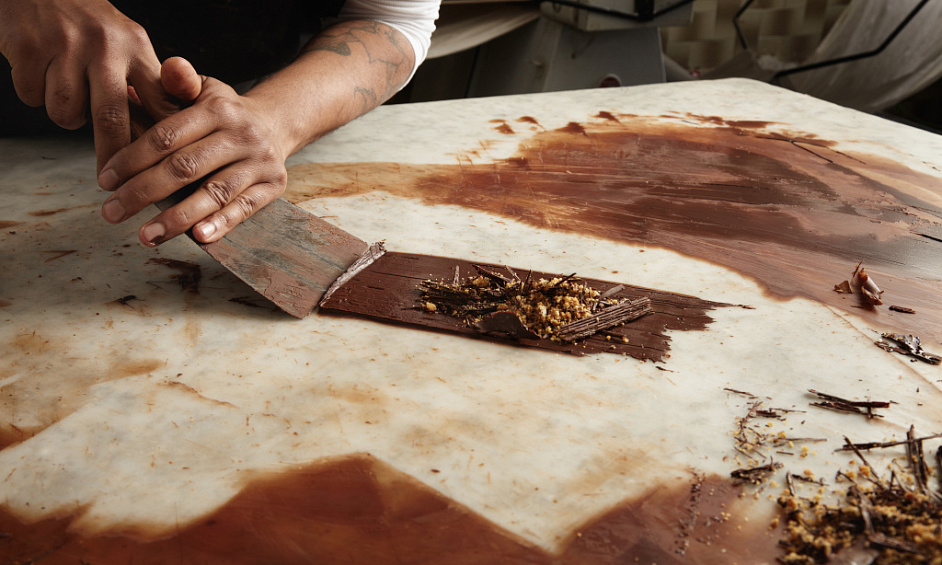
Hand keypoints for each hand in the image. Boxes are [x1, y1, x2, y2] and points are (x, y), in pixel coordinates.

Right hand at [0, 0, 175, 170]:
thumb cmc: (90, 25)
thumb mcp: (127, 42)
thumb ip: (147, 83)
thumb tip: (168, 137)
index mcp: (136, 46)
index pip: (157, 102)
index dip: (160, 142)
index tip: (160, 172)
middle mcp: (104, 45)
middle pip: (112, 118)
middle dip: (113, 157)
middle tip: (111, 182)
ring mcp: (64, 45)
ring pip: (66, 112)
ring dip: (65, 115)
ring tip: (68, 94)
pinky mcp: (27, 47)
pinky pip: (33, 97)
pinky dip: (34, 94)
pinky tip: (40, 73)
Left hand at [99, 57, 289, 245]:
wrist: (276, 124)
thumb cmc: (225, 111)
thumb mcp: (203, 88)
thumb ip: (179, 80)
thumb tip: (155, 72)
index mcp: (218, 109)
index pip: (167, 137)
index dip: (133, 159)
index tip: (105, 180)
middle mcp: (241, 135)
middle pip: (185, 168)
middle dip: (143, 192)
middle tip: (112, 212)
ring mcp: (259, 162)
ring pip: (213, 193)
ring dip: (177, 217)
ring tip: (145, 235)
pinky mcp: (272, 186)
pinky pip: (244, 209)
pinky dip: (221, 224)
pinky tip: (197, 237)